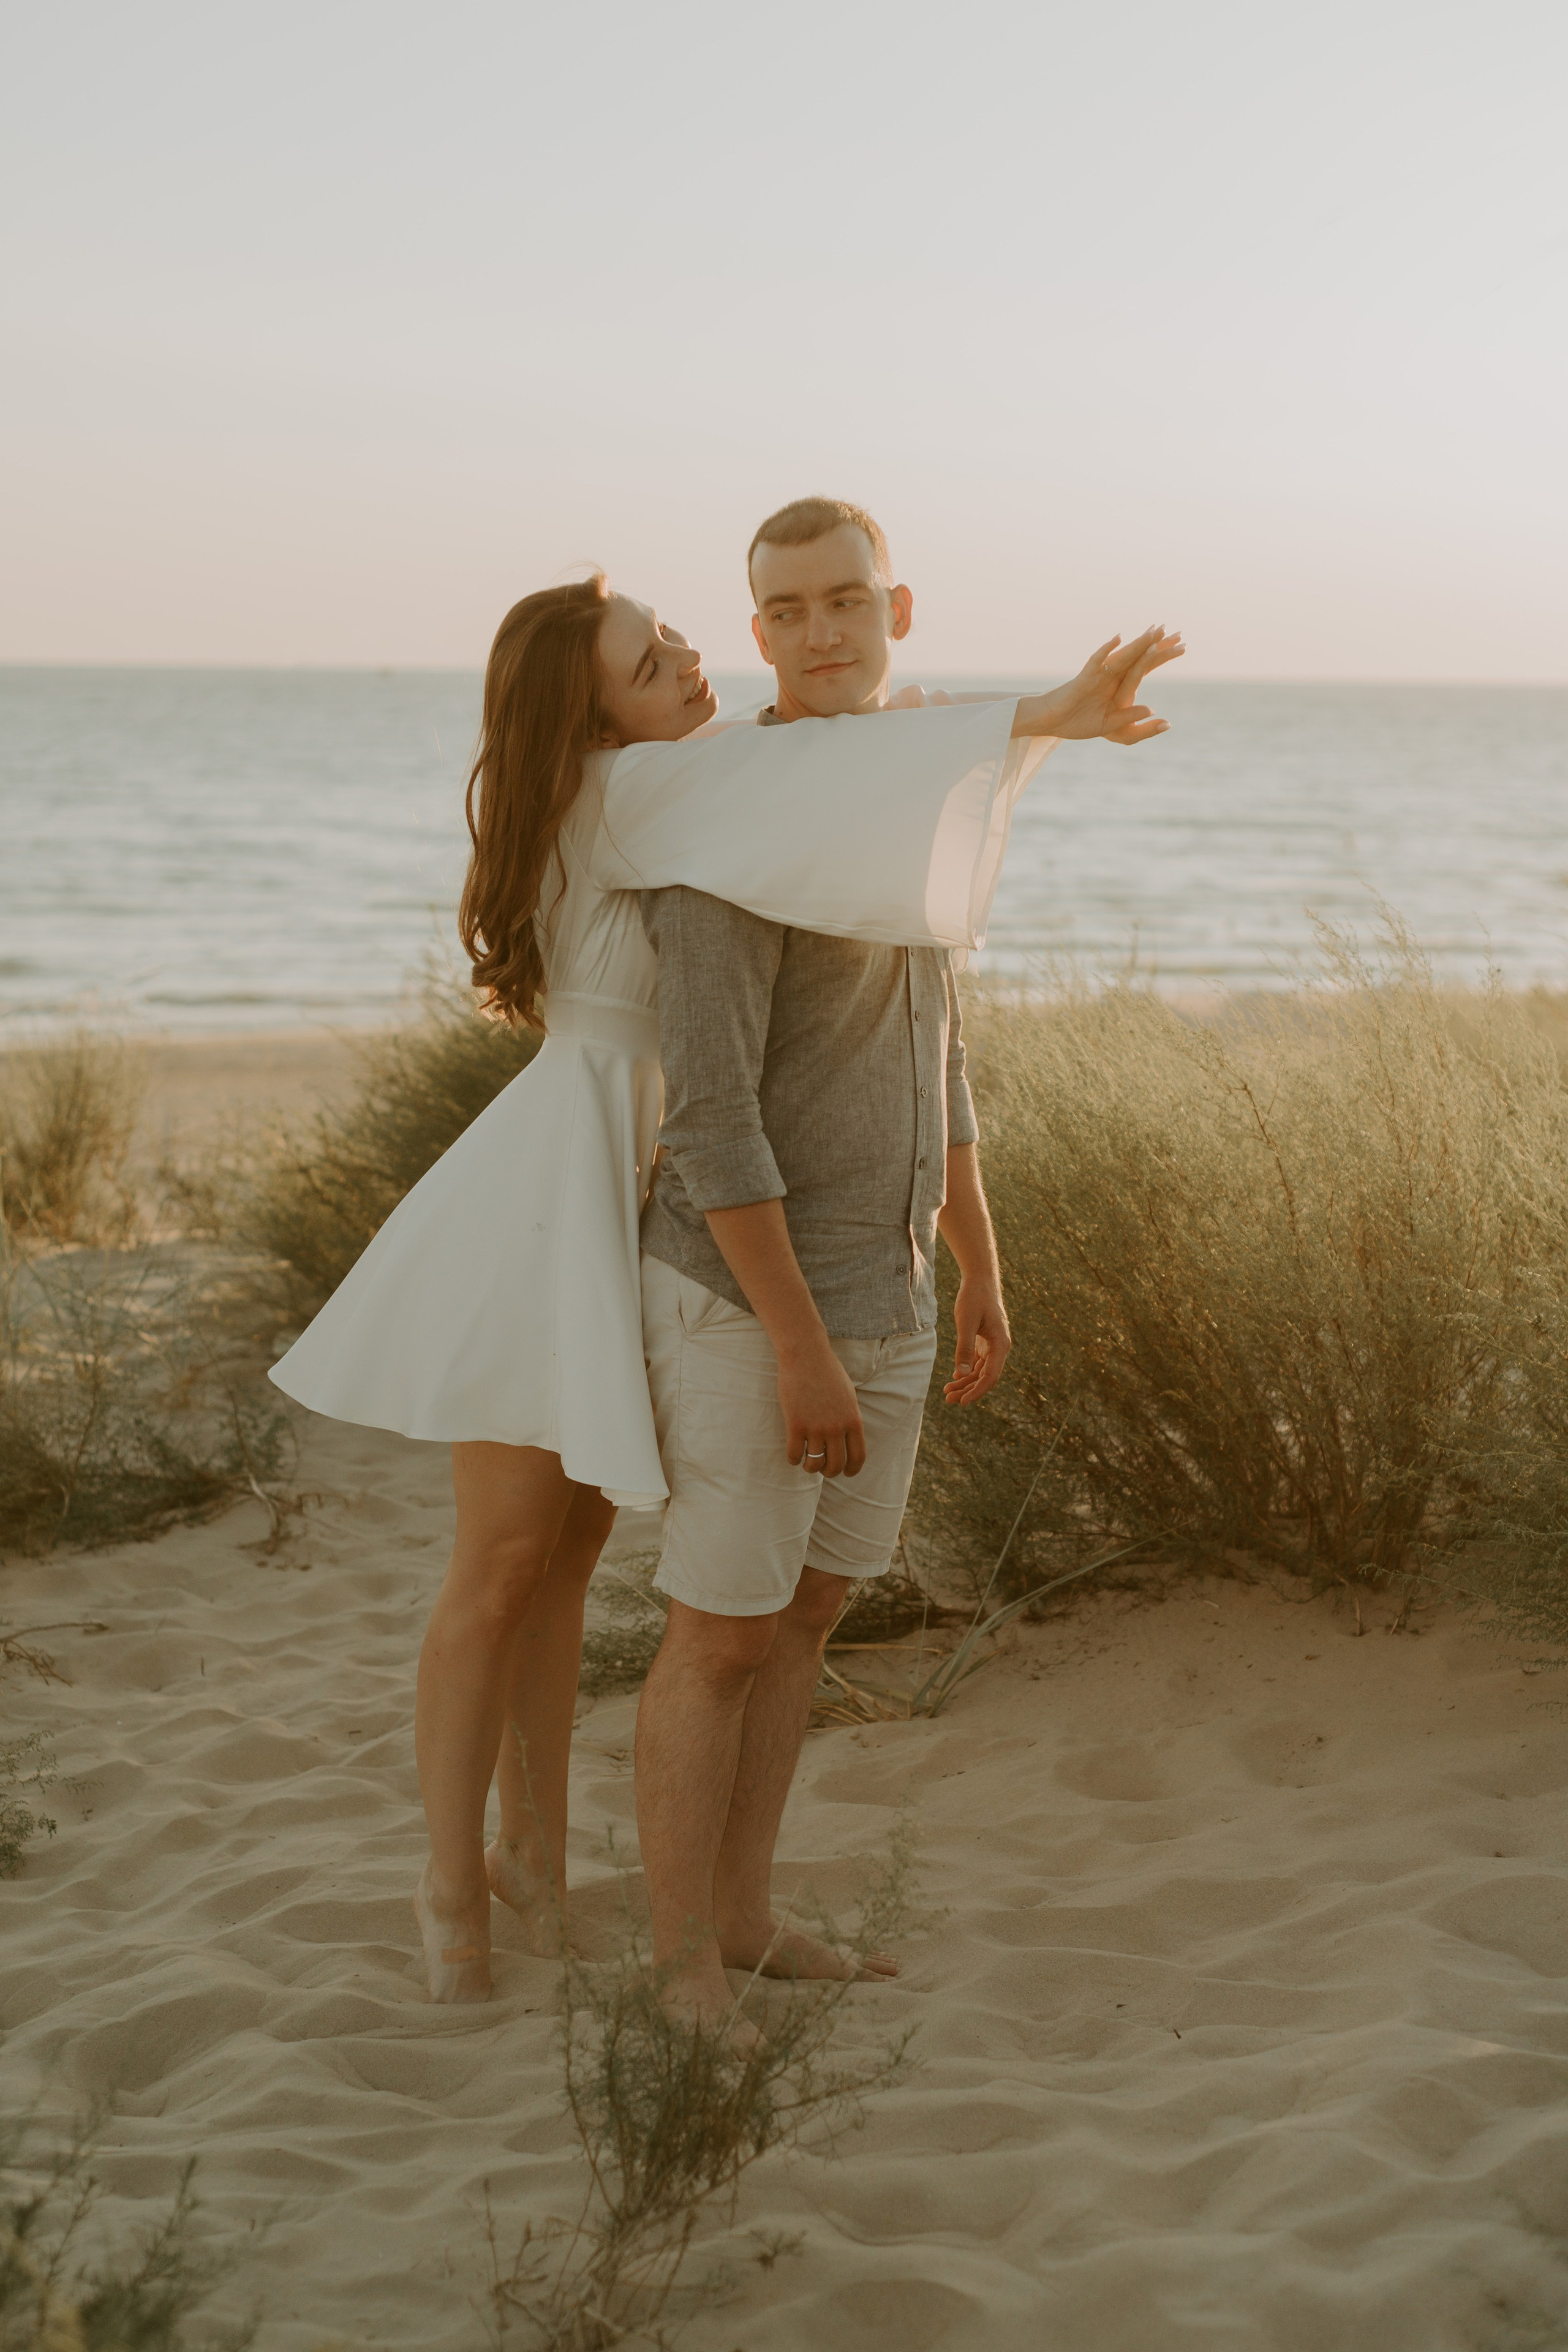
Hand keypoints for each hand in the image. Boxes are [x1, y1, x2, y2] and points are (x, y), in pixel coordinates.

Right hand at [779, 1341, 865, 1476]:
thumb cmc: (827, 1372)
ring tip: (807, 1462)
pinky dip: (794, 1459)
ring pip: (814, 1464)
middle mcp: (837, 1428)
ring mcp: (816, 1428)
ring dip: (810, 1467)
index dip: (852, 1470)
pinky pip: (794, 1455)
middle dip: (829, 1472)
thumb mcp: (848, 1395)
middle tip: (823, 1468)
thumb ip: (849, 1417)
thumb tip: (847, 1437)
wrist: (806, 1356)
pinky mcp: (795, 1425)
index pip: (858, 1457)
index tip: (847, 1473)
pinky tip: (794, 1454)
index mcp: (853, 1420)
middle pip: (836, 1465)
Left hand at [944, 1278, 1011, 1404]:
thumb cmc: (974, 1297)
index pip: (991, 1376)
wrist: (979, 1279)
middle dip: (968, 1390)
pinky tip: (954, 1378)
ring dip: (966, 1382)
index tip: (963, 1402)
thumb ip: (964, 1348)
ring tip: (947, 1392)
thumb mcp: (966, 1322)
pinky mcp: (984, 1341)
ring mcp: (992, 1345)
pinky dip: (966, 1371)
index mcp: (1001, 1344)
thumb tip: (962, 1374)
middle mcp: (999, 1347)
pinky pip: (977, 1362)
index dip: (977, 1391)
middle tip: (949, 1400)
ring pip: (980, 1371)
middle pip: (985, 1377)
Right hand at [1022, 625, 1184, 744]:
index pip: (1145, 666)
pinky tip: (1118, 639)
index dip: (1162, 655)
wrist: (1052, 724)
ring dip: (1138, 643)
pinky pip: (1096, 662)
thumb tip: (1152, 710)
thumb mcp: (1111, 726)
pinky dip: (1106, 650)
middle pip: (1139, 657)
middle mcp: (1112, 677)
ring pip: (1122, 656)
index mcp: (1119, 686)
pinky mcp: (1084, 679)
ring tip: (1155, 631)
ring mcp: (1098, 675)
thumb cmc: (1078, 722)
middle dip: (1158, 644)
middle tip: (1178, 632)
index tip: (1182, 645)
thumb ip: (1131, 718)